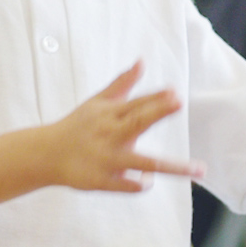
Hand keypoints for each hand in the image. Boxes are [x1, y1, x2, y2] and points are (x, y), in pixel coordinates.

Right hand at [41, 59, 204, 191]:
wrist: (46, 154)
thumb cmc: (78, 126)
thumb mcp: (98, 102)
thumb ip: (122, 84)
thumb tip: (142, 61)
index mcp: (109, 114)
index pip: (136, 104)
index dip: (155, 98)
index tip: (175, 93)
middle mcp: (109, 134)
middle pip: (137, 122)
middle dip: (157, 112)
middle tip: (179, 102)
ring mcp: (106, 158)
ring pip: (143, 162)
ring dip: (172, 167)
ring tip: (199, 170)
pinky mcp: (100, 180)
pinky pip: (126, 185)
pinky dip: (140, 183)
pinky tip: (149, 180)